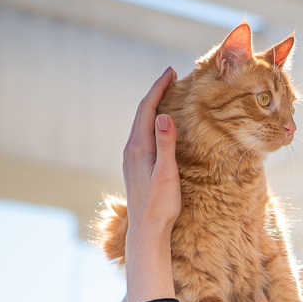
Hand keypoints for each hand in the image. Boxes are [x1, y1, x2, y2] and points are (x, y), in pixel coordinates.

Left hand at [122, 67, 180, 229]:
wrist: (146, 229)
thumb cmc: (160, 204)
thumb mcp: (167, 173)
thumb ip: (165, 143)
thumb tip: (163, 115)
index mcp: (139, 147)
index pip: (147, 109)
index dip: (158, 88)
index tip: (170, 72)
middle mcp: (131, 149)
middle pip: (142, 113)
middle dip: (156, 93)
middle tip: (171, 77)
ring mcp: (131, 158)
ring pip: (140, 124)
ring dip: (153, 107)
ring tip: (167, 96)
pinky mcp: (135, 166)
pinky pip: (142, 135)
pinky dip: (151, 122)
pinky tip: (159, 126)